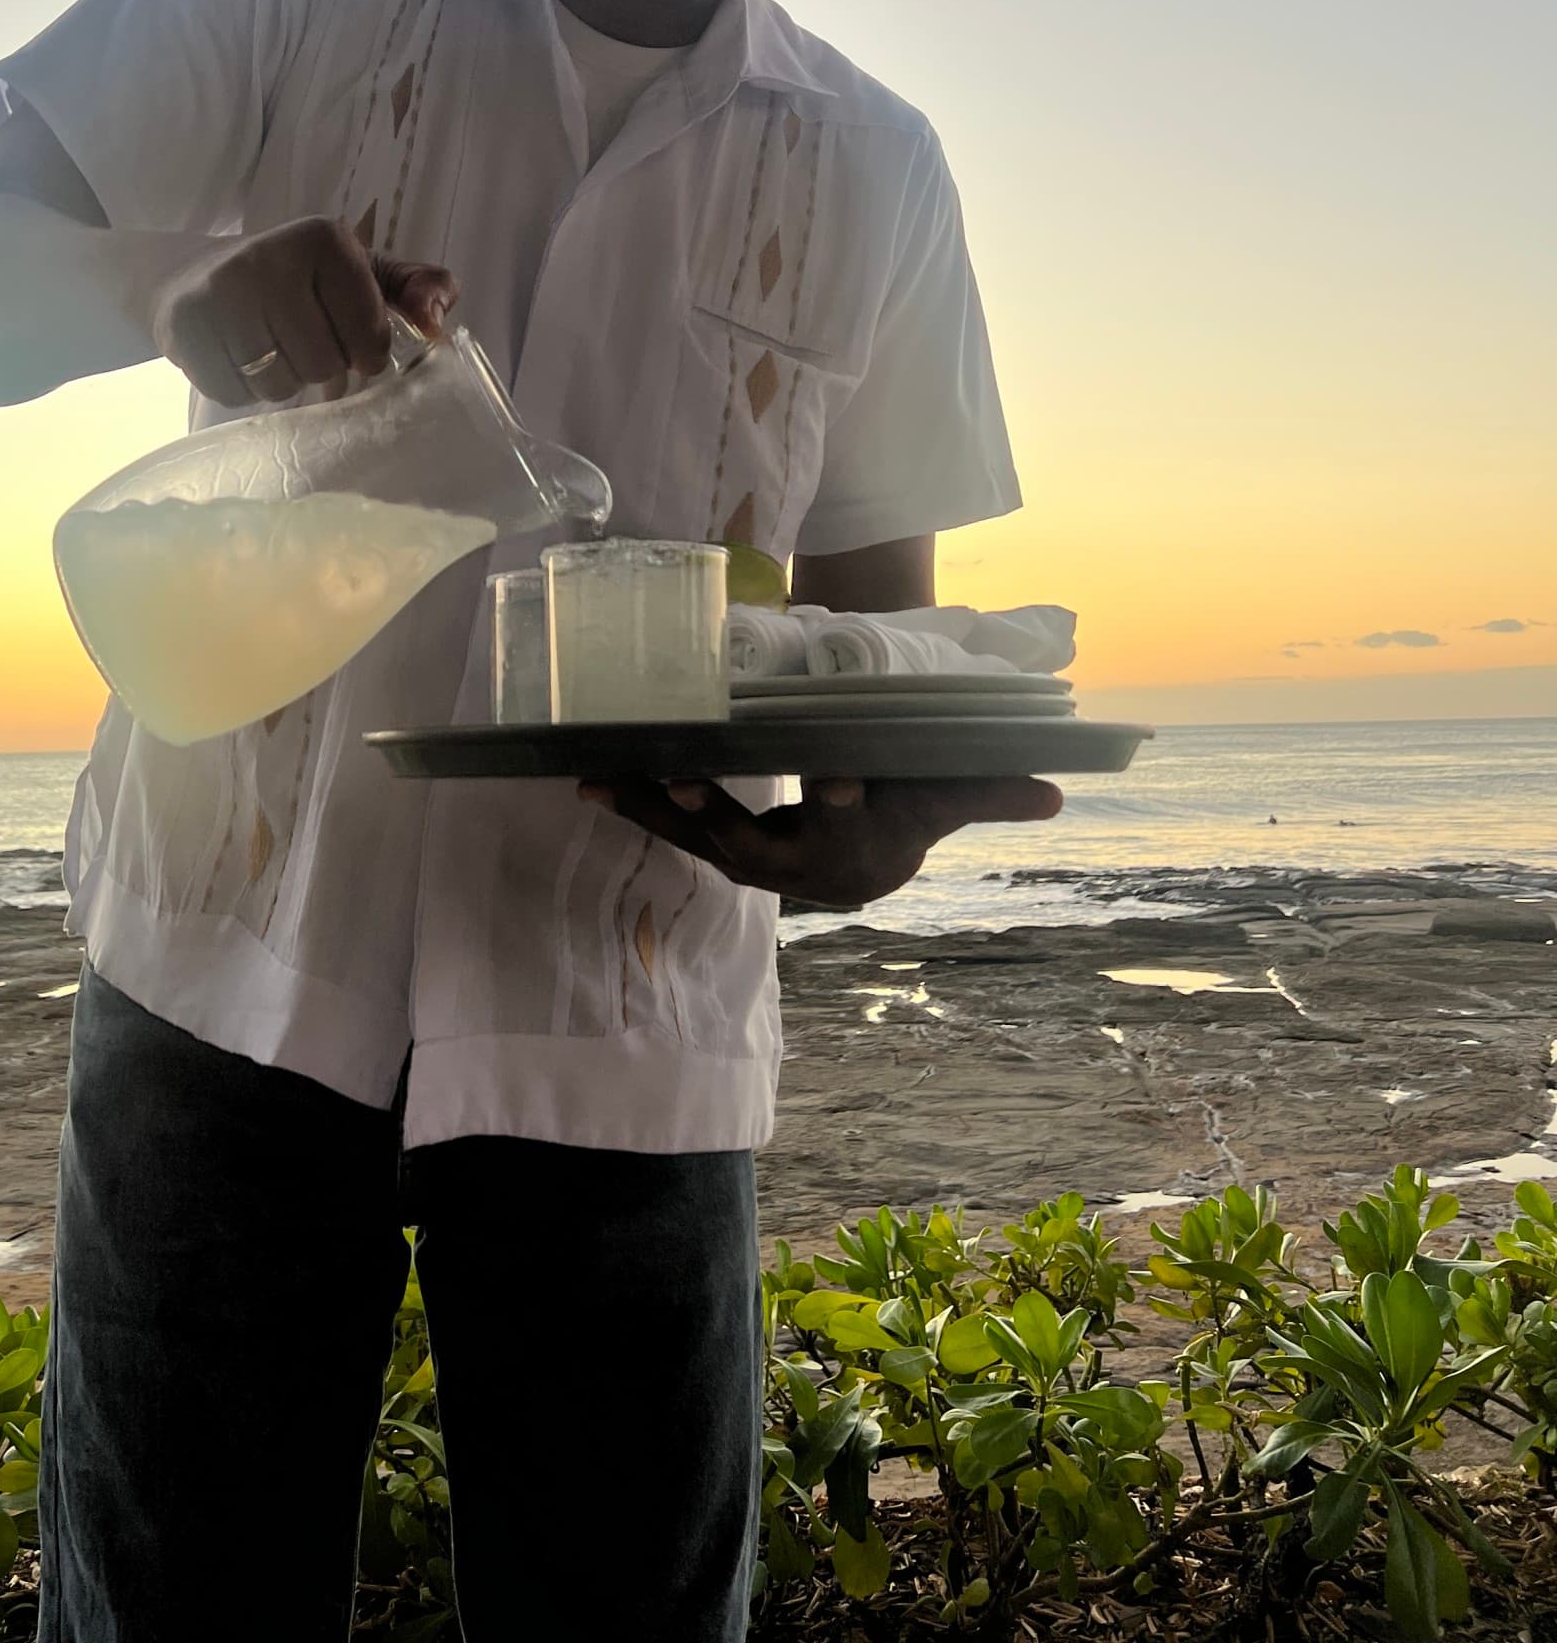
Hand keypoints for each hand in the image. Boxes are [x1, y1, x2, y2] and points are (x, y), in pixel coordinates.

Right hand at [150, 216, 458, 406]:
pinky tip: (236, 356)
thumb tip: (436, 325)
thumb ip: (417, 288)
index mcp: (325, 238)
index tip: (350, 341)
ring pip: (277, 384)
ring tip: (269, 349)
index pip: (370, 336)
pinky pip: (232, 393)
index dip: (365, 354)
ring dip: (281, 382)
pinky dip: (240, 388)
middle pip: (322, 365)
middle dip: (320, 369)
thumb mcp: (363, 273)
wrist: (196, 274)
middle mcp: (270, 255)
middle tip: (302, 344)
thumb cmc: (297, 280)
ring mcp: (221, 288)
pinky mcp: (184, 322)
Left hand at [577, 773, 1062, 910]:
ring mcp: (749, 862)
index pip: (851, 828)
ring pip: (695, 839)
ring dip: (648, 808)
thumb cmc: (908, 812)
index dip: (843, 803)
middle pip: (753, 845)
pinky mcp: (716, 847)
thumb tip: (1054, 793)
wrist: (869, 855)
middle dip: (717, 815)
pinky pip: (671, 827)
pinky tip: (587, 780)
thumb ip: (991, 794)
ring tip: (601, 778)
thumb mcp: (947, 799)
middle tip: (684, 780)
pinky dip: (633, 804)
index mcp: (855, 854)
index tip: (835, 772)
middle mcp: (795, 870)